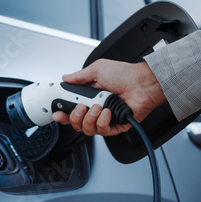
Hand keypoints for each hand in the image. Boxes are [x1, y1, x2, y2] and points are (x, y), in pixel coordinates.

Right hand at [52, 59, 166, 135]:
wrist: (143, 83)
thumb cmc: (125, 74)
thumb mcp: (97, 70)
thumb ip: (79, 76)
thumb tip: (66, 78)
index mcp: (89, 97)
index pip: (71, 111)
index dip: (63, 115)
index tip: (58, 114)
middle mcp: (96, 110)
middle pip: (76, 123)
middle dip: (75, 117)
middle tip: (81, 107)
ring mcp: (105, 119)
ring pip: (87, 129)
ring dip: (90, 118)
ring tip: (98, 107)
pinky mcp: (116, 126)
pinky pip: (103, 131)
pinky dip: (103, 122)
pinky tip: (107, 112)